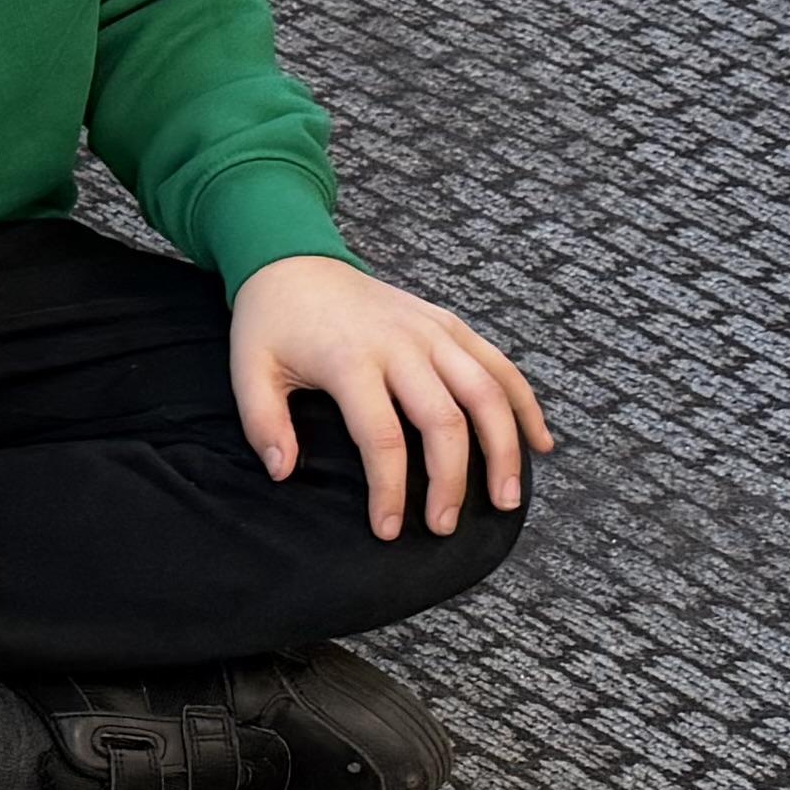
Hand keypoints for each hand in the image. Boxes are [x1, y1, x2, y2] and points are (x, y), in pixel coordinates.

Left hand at [231, 255, 549, 540]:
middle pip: (444, 420)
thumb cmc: (271, 323)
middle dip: (451, 480)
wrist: (294, 260)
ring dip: (504, 448)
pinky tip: (540, 442)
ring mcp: (433, 331)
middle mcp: (402, 344)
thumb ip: (262, 423)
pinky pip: (500, 364)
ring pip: (487, 392)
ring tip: (507, 499)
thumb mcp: (249, 370)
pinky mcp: (450, 324)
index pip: (382, 437)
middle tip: (445, 526)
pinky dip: (526, 403)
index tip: (388, 530)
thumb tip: (284, 472)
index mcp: (351, 360)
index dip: (390, 489)